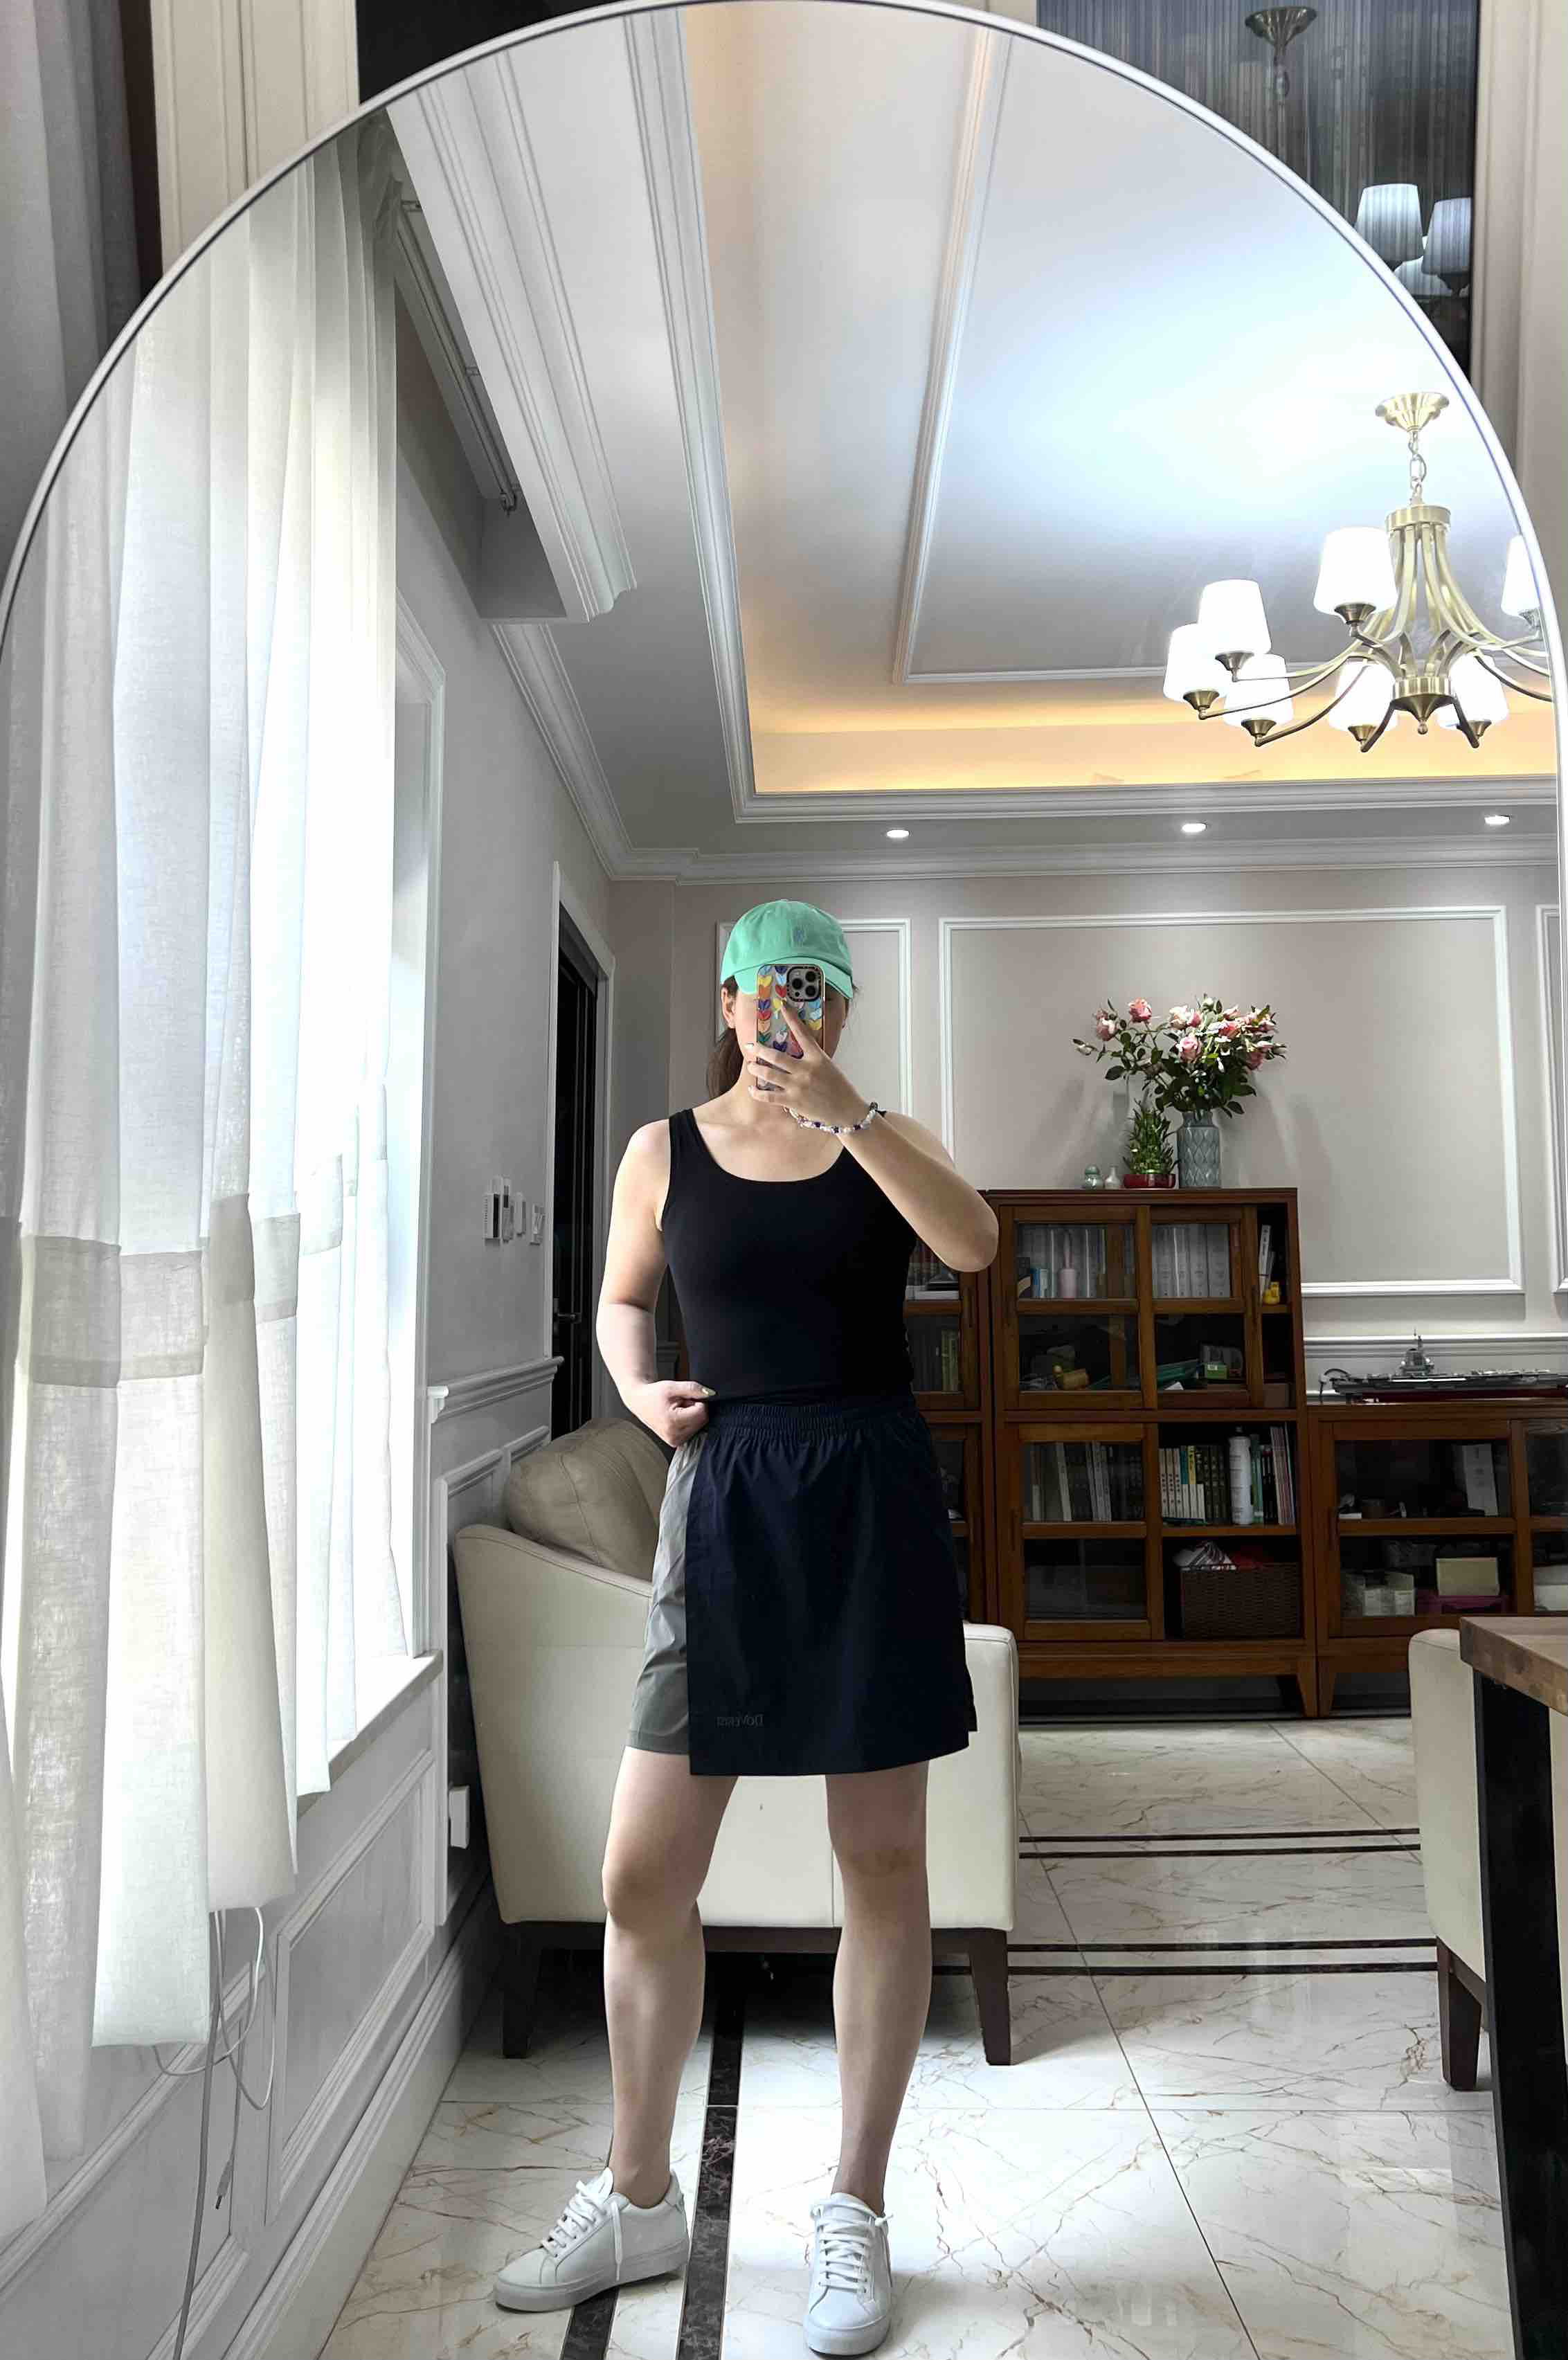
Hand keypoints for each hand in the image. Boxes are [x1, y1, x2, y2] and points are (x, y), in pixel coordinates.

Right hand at [631, 1378, 714, 1445]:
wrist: (640, 1402)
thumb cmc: (653, 1394)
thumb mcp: (672, 1386)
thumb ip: (692, 1388)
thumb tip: (710, 1393)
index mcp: (672, 1422)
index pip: (702, 1413)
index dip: (698, 1401)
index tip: (685, 1397)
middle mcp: (674, 1436)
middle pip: (702, 1420)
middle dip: (694, 1408)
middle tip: (679, 1403)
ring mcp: (675, 1441)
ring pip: (699, 1426)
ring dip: (691, 1415)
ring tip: (676, 1410)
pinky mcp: (676, 1442)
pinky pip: (693, 1431)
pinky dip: (688, 1422)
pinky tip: (676, 1417)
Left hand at [742, 1001, 867, 1129]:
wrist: (847, 1111)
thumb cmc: (839, 1089)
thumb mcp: (829, 1067)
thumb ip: (813, 1059)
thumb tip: (796, 1053)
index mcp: (818, 1057)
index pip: (803, 1033)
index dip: (791, 1018)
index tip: (782, 1006)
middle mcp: (806, 1069)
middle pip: (776, 1056)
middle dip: (759, 1050)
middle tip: (750, 1046)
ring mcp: (798, 1086)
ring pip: (769, 1074)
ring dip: (756, 1069)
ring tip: (751, 1066)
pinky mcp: (793, 1101)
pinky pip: (769, 1096)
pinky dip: (758, 1093)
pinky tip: (753, 1090)